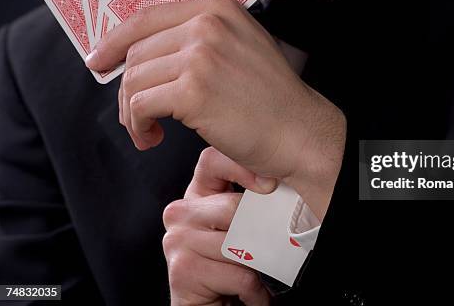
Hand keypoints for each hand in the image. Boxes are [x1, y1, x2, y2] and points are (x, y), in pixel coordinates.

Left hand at [86, 0, 345, 218]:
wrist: (300, 132)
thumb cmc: (272, 101)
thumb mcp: (242, 47)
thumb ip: (201, 39)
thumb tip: (146, 53)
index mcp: (218, 8)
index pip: (148, 17)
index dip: (116, 41)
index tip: (99, 61)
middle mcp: (207, 24)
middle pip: (137, 52)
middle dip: (128, 89)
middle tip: (138, 118)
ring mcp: (201, 55)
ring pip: (134, 80)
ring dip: (131, 113)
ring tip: (147, 132)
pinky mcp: (193, 91)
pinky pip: (140, 105)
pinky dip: (138, 126)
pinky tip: (152, 139)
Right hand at [163, 147, 275, 305]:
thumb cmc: (234, 267)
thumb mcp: (245, 226)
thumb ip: (252, 200)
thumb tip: (277, 181)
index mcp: (197, 195)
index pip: (212, 161)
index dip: (243, 168)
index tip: (270, 184)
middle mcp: (179, 213)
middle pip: (234, 206)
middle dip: (260, 234)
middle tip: (266, 250)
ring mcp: (176, 241)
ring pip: (239, 243)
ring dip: (258, 266)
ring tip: (254, 273)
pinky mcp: (182, 271)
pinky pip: (238, 274)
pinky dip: (254, 290)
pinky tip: (245, 293)